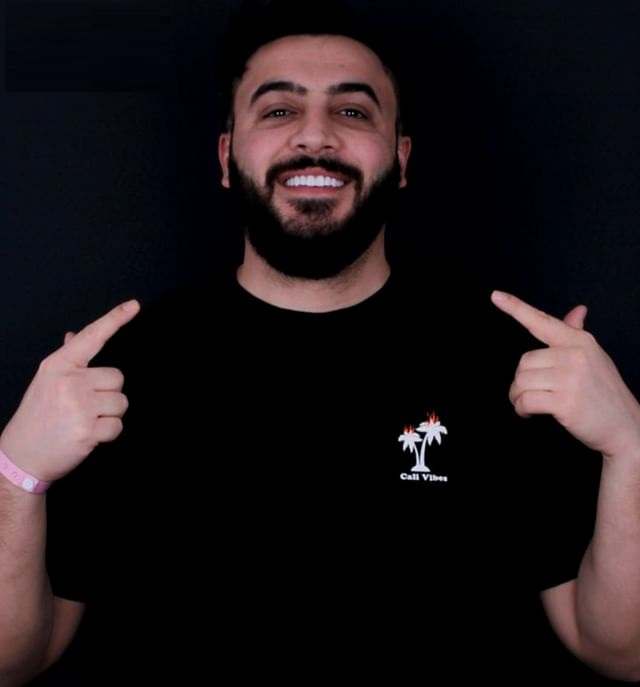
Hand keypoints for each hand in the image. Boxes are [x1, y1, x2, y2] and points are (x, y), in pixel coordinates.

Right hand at [0, 300, 139, 481]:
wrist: (20, 457)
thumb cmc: (37, 416)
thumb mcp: (46, 381)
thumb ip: (67, 358)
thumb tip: (75, 335)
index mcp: (58, 365)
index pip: (92, 337)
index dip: (115, 319)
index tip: (134, 305)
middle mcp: (69, 381)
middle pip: (117, 378)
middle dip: (108, 394)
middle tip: (84, 408)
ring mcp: (79, 406)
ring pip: (121, 402)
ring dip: (109, 415)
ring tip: (84, 422)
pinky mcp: (88, 430)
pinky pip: (117, 426)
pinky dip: (108, 434)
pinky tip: (88, 437)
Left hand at [490, 290, 639, 460]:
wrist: (626, 427)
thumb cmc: (605, 393)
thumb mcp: (594, 358)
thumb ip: (577, 335)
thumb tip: (577, 310)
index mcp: (580, 342)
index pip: (542, 322)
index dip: (516, 307)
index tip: (495, 295)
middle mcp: (575, 355)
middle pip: (524, 362)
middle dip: (521, 381)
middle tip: (531, 394)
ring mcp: (571, 378)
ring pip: (521, 381)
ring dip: (518, 397)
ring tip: (529, 405)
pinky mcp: (565, 401)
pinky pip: (526, 400)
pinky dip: (521, 409)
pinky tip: (528, 414)